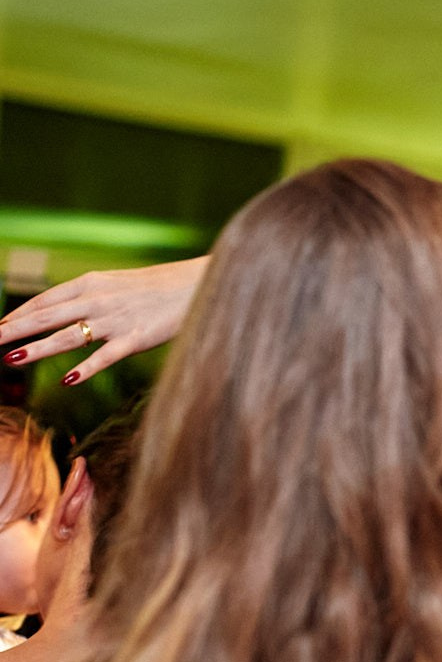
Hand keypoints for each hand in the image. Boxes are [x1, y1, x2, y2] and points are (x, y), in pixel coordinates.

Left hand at [0, 257, 206, 384]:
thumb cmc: (163, 286)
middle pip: (46, 316)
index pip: (45, 300)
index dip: (18, 314)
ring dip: (37, 349)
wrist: (202, 282)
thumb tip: (70, 313)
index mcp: (92, 282)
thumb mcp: (121, 283)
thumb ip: (94, 297)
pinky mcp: (137, 338)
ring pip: (67, 336)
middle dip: (12, 329)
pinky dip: (85, 368)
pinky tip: (66, 380)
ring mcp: (116, 319)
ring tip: (11, 359)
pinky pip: (105, 356)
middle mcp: (98, 299)